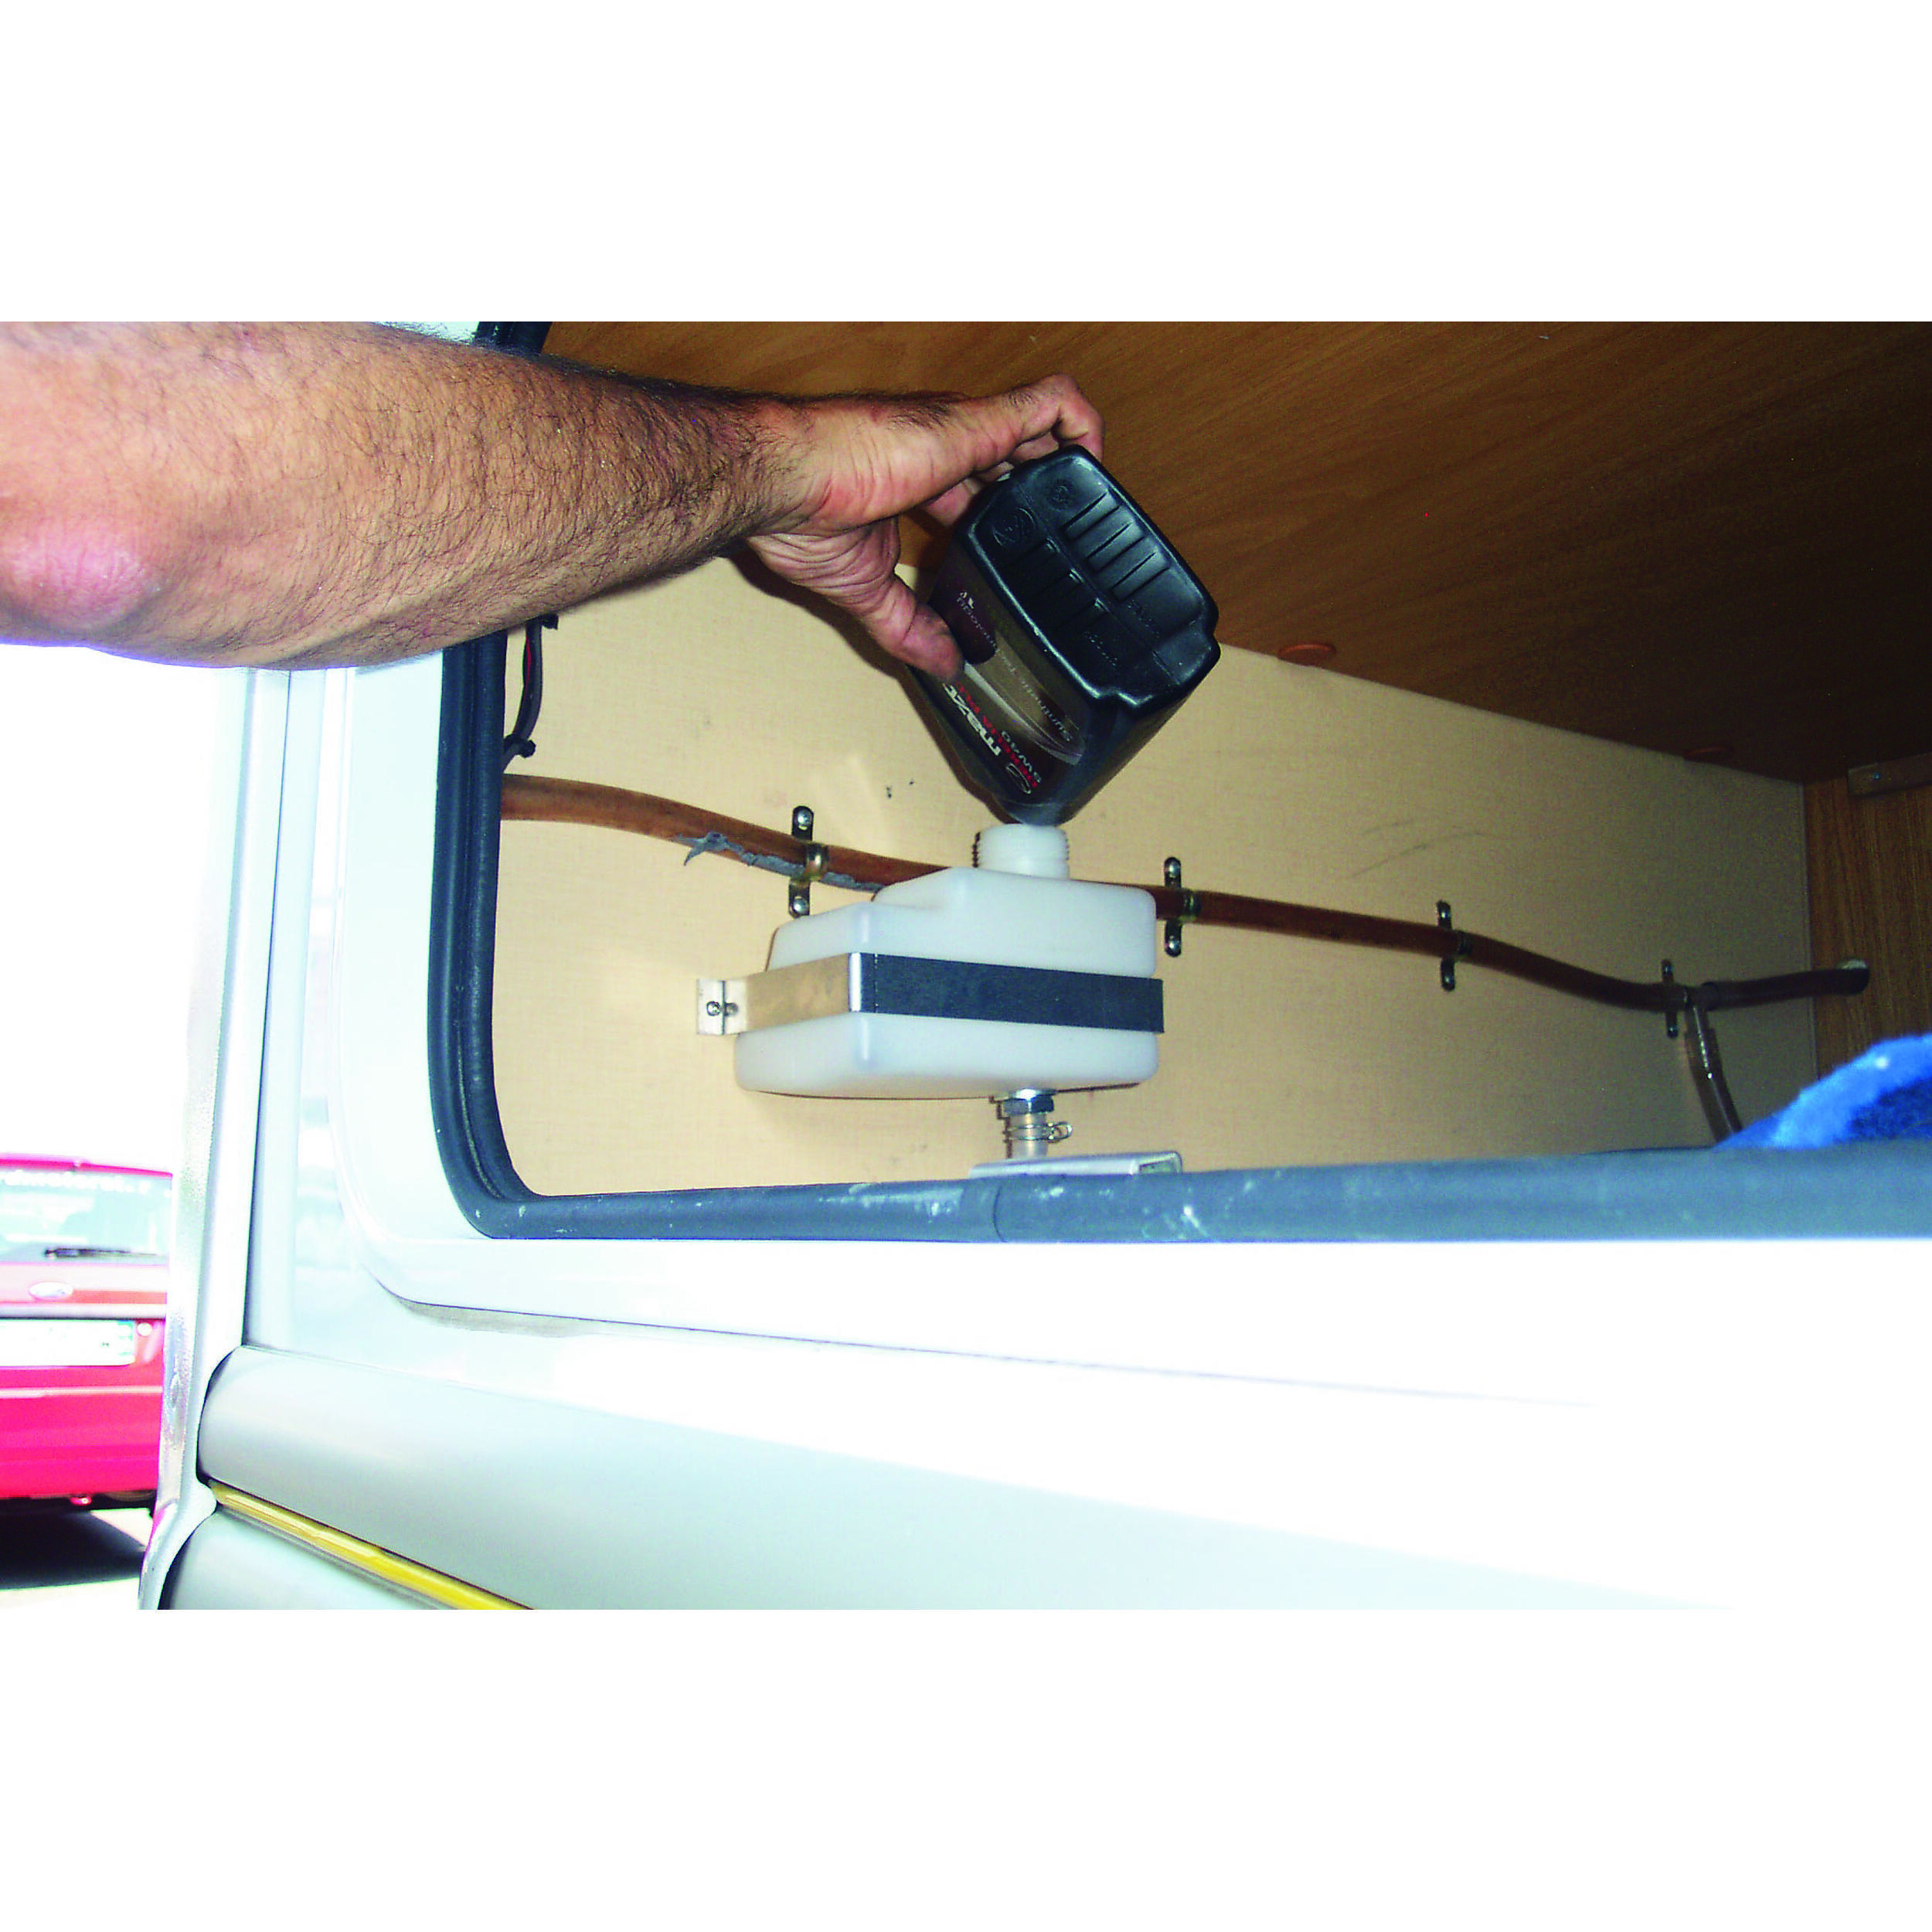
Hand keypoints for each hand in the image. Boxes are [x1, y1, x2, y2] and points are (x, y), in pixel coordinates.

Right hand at [747, 374, 1102, 679]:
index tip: (1029, 548)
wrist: (783, 484)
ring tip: (1095, 499)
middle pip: (1015, 460)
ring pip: (1041, 427)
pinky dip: (1082, 424)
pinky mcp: (976, 423)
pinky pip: (1050, 405)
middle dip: (1045, 491)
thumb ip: (906, 625)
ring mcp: (963, 432)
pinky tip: (1095, 459)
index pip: (979, 491)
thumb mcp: (865, 589)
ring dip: (1071, 456)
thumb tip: (940, 665)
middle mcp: (945, 449)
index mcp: (918, 482)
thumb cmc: (799, 515)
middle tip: (1072, 534)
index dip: (1008, 517)